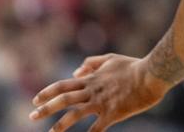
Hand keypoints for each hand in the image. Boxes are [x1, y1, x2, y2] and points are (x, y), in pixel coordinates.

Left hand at [29, 54, 167, 131]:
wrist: (151, 74)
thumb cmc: (134, 66)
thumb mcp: (111, 58)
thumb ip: (91, 64)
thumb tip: (75, 72)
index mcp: (91, 79)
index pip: (63, 85)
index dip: (47, 92)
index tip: (35, 100)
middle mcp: (92, 91)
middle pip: (63, 99)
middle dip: (45, 108)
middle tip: (32, 116)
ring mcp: (101, 103)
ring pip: (75, 114)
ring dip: (60, 125)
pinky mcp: (112, 113)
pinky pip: (96, 128)